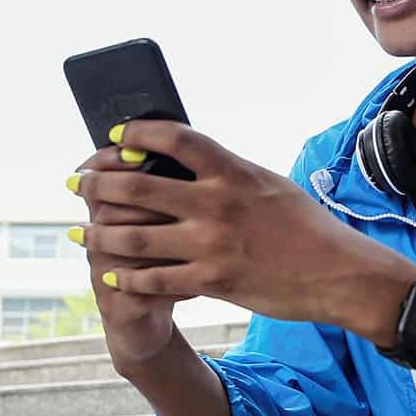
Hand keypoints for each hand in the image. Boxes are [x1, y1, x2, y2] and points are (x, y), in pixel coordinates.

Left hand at [68, 120, 415, 334]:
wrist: (340, 273)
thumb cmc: (307, 227)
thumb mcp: (269, 184)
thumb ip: (228, 175)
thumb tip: (189, 164)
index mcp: (232, 171)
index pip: (173, 138)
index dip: (136, 134)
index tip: (114, 137)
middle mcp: (217, 203)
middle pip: (137, 188)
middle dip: (97, 186)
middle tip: (75, 186)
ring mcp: (212, 244)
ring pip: (136, 238)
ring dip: (100, 235)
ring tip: (80, 234)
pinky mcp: (213, 281)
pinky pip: (156, 279)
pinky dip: (128, 276)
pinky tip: (111, 272)